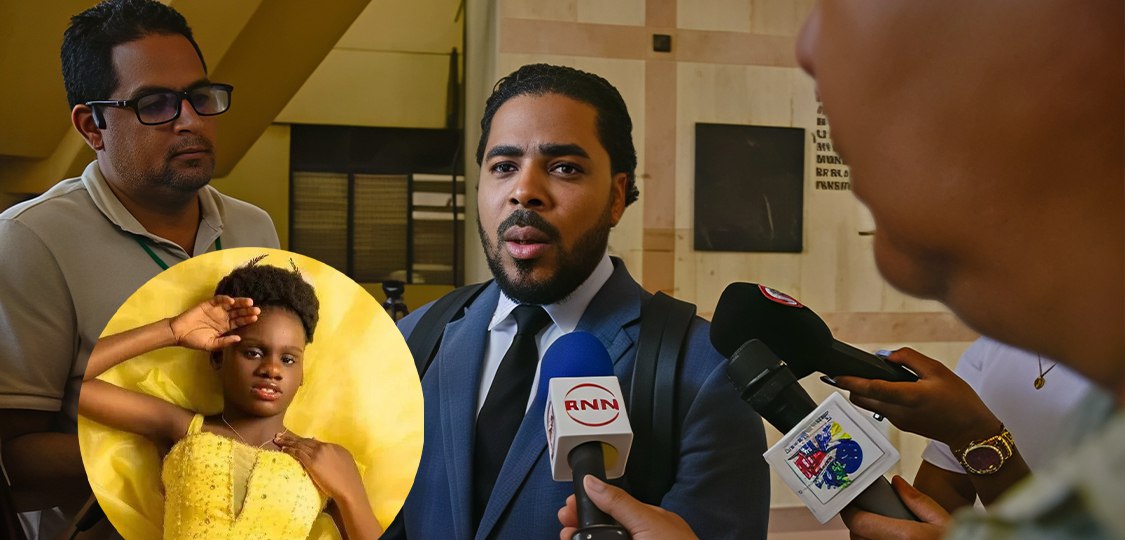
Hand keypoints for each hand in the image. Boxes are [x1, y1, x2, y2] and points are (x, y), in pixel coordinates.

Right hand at [168, 295, 258, 350]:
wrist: (178, 334)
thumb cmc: (194, 340)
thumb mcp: (210, 345)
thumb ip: (224, 342)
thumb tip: (239, 339)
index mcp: (225, 327)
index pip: (239, 322)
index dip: (247, 320)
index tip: (255, 318)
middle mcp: (223, 317)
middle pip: (238, 312)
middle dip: (247, 310)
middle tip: (256, 310)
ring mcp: (216, 310)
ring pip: (231, 304)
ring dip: (240, 302)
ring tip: (249, 302)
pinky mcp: (208, 304)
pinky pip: (218, 300)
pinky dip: (225, 299)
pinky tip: (231, 301)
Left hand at [273, 433, 364, 500]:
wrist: (349, 489)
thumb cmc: (349, 481)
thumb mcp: (344, 465)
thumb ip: (335, 459)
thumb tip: (326, 458)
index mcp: (335, 447)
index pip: (316, 442)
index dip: (304, 441)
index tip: (296, 440)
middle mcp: (326, 447)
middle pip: (306, 441)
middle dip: (292, 438)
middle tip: (280, 435)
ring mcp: (319, 454)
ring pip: (300, 445)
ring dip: (287, 442)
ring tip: (277, 440)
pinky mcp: (312, 462)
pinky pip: (298, 453)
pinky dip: (289, 450)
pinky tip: (283, 450)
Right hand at [558, 475, 696, 539]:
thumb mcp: (647, 523)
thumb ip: (619, 503)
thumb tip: (593, 482)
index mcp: (648, 522)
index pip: (611, 508)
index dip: (588, 507)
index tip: (569, 509)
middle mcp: (641, 538)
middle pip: (604, 528)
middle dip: (581, 526)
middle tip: (564, 527)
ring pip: (602, 539)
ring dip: (582, 539)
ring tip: (567, 537)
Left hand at [832, 348, 1000, 449]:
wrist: (972, 432)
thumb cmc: (960, 400)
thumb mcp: (938, 370)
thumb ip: (910, 359)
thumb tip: (886, 356)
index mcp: (909, 397)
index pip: (871, 389)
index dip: (850, 381)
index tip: (835, 374)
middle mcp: (899, 412)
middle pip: (862, 399)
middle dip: (852, 386)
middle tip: (850, 371)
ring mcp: (898, 421)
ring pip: (870, 405)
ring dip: (865, 391)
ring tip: (872, 375)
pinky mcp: (902, 425)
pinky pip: (882, 409)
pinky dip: (878, 397)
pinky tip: (890, 386)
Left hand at [841, 476, 948, 539]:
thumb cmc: (952, 538)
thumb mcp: (940, 519)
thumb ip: (917, 500)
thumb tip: (897, 483)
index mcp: (904, 536)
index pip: (860, 522)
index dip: (851, 511)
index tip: (853, 504)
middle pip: (857, 535)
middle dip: (861, 523)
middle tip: (872, 515)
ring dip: (865, 536)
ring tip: (882, 529)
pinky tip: (885, 538)